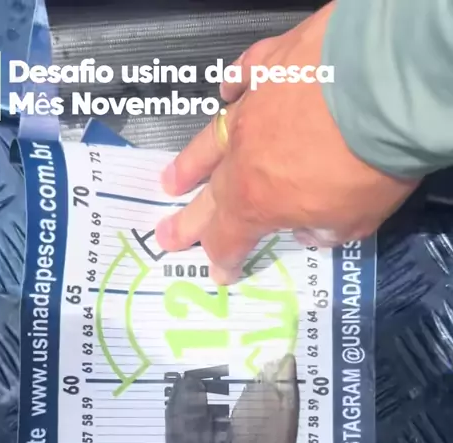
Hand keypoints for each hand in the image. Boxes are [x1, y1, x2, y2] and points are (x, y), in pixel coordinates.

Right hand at [155, 1, 418, 284]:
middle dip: (189, 221)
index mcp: (258, 202)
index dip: (223, 260)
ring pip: (212, 138)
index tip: (220, 274)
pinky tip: (226, 91)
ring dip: (191, 161)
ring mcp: (252, 106)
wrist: (381, 85)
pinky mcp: (271, 62)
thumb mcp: (354, 221)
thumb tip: (305, 229)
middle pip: (210, 196)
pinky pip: (244, 75)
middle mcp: (243, 157)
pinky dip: (234, 86)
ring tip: (170, 179)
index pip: (228, 240)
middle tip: (166, 235)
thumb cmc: (368, 165)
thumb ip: (323, 231)